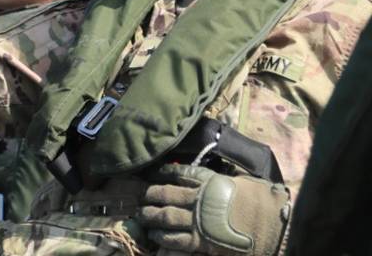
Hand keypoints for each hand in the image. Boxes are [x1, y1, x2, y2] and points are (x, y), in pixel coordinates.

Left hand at [137, 163, 288, 255]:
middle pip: (166, 193)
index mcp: (209, 182)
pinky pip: (176, 239)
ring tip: (142, 215)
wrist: (273, 227)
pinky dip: (163, 237)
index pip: (179, 173)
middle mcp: (198, 198)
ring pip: (166, 216)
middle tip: (140, 196)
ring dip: (151, 215)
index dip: (163, 172)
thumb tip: (216, 178)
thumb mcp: (243, 182)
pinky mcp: (201, 242)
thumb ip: (225, 179)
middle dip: (150, 195)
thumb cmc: (262, 203)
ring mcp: (198, 220)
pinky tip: (155, 236)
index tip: (153, 173)